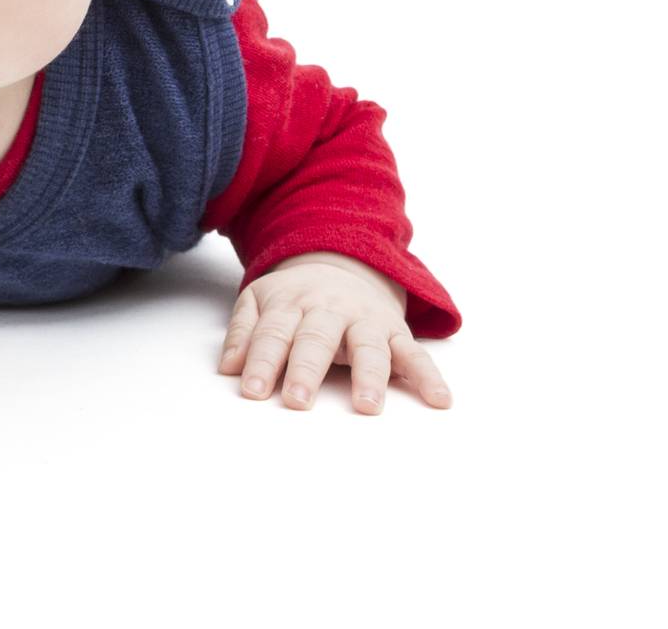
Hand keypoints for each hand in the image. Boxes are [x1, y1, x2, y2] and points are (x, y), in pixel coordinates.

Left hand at [216, 251, 452, 413]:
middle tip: (298, 401)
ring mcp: (364, 320)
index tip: (252, 393)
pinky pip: (414, 354)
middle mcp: (328, 310)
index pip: (272, 333)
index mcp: (290, 303)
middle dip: (306, 369)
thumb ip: (243, 331)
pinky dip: (428, 377)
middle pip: (316, 339)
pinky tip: (439, 400)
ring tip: (367, 406)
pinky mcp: (394, 331)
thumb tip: (227, 368)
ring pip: (367, 347)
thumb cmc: (296, 296)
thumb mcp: (260, 300)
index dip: (261, 362)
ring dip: (368, 376)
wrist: (344, 261)